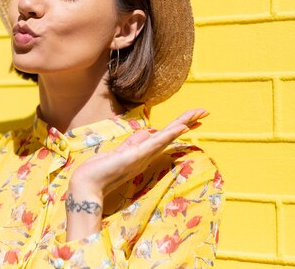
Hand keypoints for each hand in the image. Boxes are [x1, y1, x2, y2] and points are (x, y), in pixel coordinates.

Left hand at [65, 108, 208, 239]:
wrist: (89, 183)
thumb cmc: (101, 170)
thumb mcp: (120, 152)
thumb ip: (133, 144)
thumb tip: (146, 132)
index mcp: (143, 153)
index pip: (165, 136)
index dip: (179, 127)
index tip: (192, 119)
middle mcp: (147, 154)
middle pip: (171, 134)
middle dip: (187, 122)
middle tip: (205, 111)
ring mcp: (143, 155)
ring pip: (167, 136)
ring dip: (183, 123)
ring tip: (198, 113)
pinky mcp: (137, 156)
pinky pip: (156, 143)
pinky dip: (169, 135)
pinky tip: (180, 127)